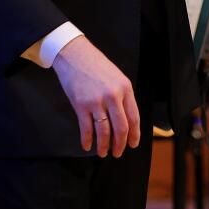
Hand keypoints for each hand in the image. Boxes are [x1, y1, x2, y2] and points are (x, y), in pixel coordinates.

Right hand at [52, 36, 140, 157]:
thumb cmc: (96, 65)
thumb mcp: (117, 77)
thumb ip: (122, 96)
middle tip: (118, 153)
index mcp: (125, 89)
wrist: (75, 55)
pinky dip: (87, 140)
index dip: (134, 134)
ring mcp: (96, 101)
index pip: (134, 117)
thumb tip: (126, 119)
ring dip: (104, 145)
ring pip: (104, 131)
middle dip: (120, 144)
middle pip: (121, 127)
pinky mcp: (81, 105)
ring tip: (103, 152)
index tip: (132, 144)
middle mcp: (113, 96)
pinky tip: (87, 146)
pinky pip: (86, 128)